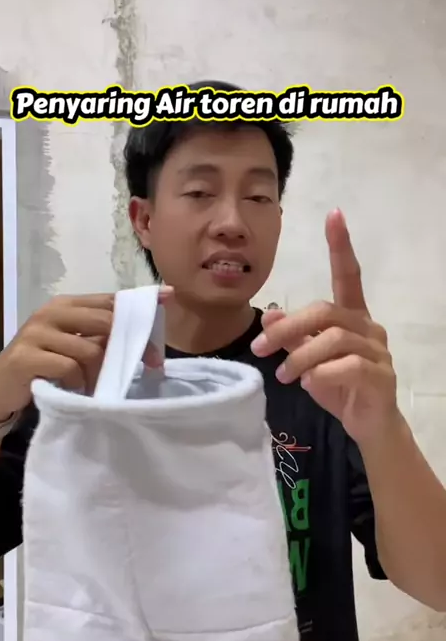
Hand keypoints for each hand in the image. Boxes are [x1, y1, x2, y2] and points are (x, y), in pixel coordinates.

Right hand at [0, 288, 172, 422]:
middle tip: (148, 365)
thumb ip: (102, 337)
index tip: (168, 299)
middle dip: (130, 345)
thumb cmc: (43, 367)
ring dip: (100, 373)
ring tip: (95, 386)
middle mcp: (51, 313)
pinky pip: (69, 367)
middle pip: (105, 321)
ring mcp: (37, 333)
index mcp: (66, 305)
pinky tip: (74, 389)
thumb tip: (148, 340)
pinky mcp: (27, 357)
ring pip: (90, 348)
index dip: (139, 302)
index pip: (108, 299)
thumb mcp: (74, 347)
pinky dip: (78, 382)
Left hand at [251, 209, 397, 445]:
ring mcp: (378, 351)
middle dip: (288, 327)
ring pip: (334, 339)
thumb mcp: (309, 360)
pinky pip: (348, 367)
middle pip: (325, 311)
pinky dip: (322, 375)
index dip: (340, 246)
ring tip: (283, 376)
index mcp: (352, 316)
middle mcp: (368, 327)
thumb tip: (269, 314)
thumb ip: (294, 336)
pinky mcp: (380, 376)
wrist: (369, 425)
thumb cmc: (338, 387)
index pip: (348, 275)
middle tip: (260, 349)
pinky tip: (310, 386)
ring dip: (300, 356)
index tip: (334, 215)